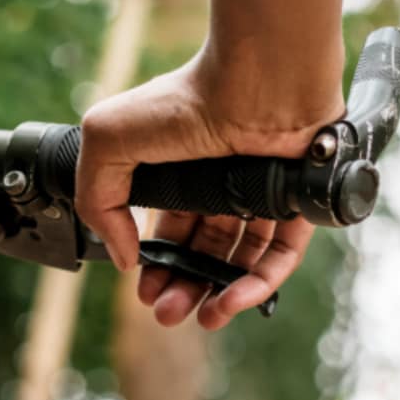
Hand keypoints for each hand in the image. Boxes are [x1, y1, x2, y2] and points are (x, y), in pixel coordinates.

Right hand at [75, 56, 341, 329]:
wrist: (258, 79)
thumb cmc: (186, 99)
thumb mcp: (108, 140)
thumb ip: (100, 200)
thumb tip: (124, 256)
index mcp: (182, 171)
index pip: (172, 231)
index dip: (158, 265)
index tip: (145, 292)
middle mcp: (225, 184)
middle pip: (205, 252)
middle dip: (183, 288)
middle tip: (168, 315)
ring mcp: (264, 195)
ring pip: (243, 260)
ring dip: (220, 295)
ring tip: (202, 319)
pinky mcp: (298, 204)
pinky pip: (282, 255)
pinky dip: (259, 284)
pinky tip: (233, 302)